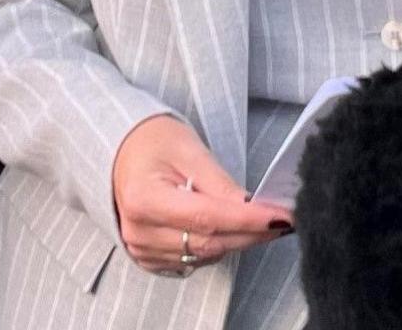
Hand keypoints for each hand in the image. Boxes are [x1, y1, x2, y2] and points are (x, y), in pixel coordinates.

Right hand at [109, 114, 289, 277]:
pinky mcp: (149, 259)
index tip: (283, 217)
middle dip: (252, 232)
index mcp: (143, 199)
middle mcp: (139, 231)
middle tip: (283, 219)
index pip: (208, 217)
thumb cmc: (152, 142)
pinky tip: (226, 228)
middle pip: (210, 241)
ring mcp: (141, 249)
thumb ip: (220, 183)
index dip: (249, 220)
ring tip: (256, 219)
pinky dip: (217, 245)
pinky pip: (195, 260)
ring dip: (237, 240)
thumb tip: (255, 209)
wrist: (119, 152)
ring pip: (206, 255)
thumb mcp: (188, 149)